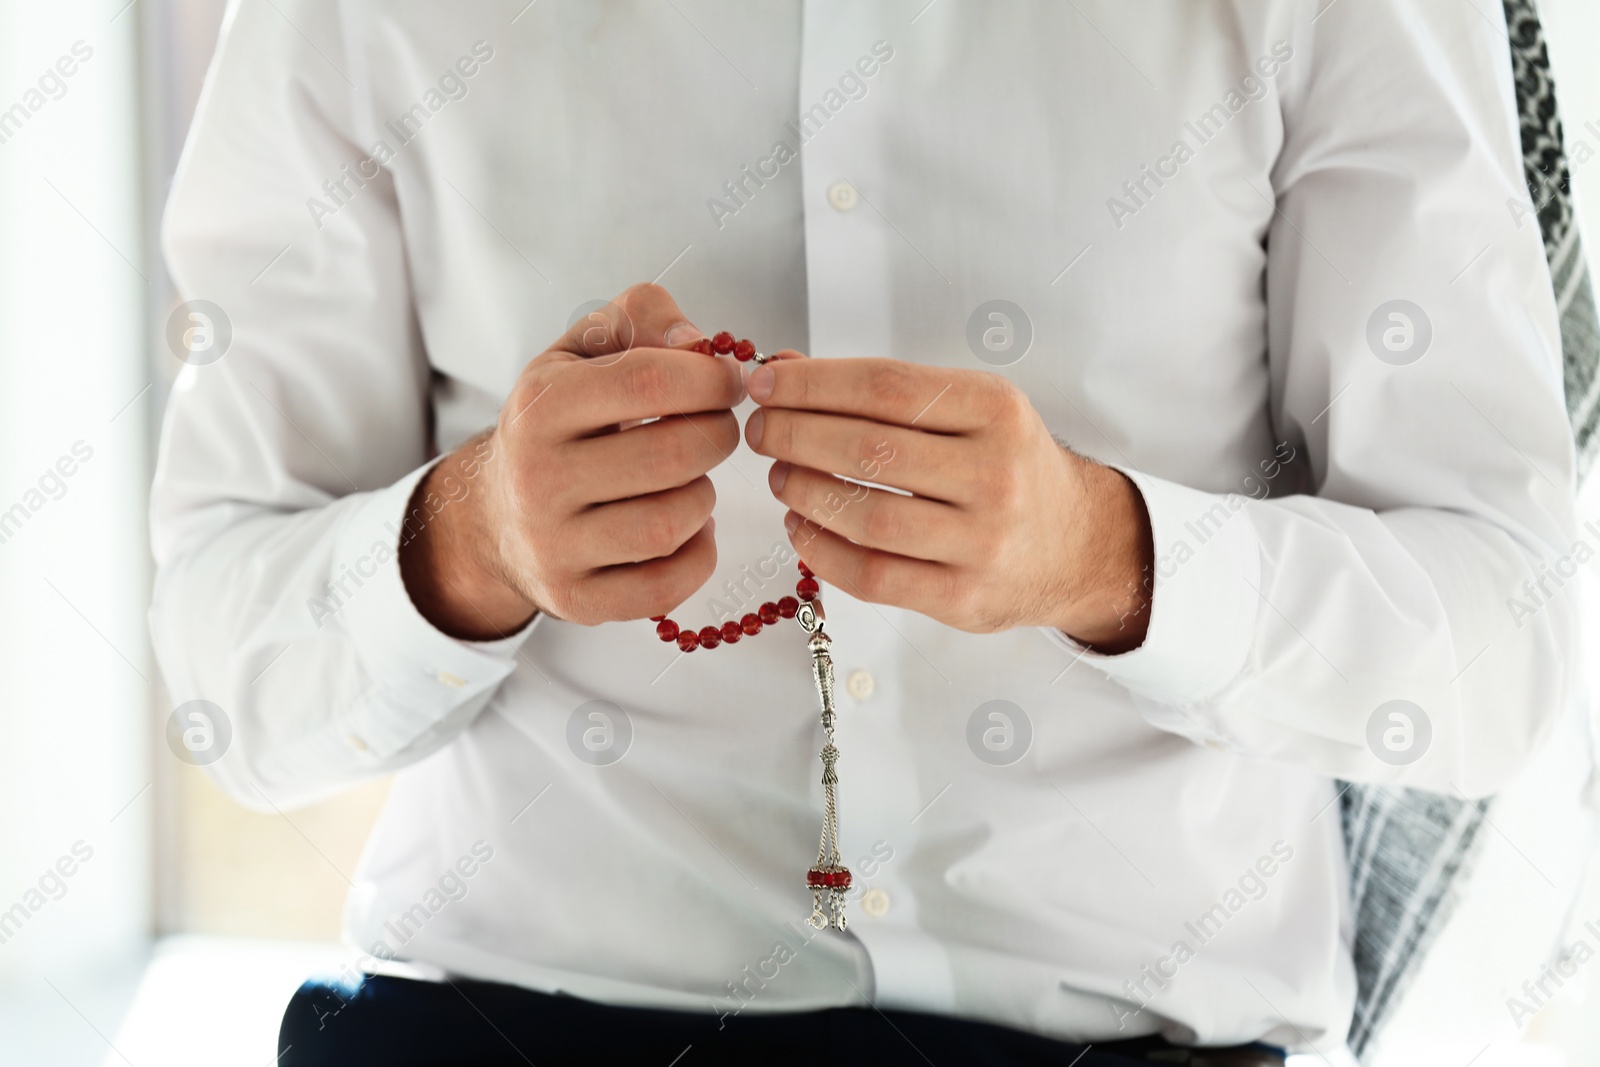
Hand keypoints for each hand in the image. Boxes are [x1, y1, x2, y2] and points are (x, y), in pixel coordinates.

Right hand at [399, 283, 744, 638]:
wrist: (494, 514)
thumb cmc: (555, 425)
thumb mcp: (578, 352)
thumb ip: (639, 317)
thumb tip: (699, 343)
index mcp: (540, 407)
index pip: (650, 380)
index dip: (710, 377)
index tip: (726, 381)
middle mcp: (537, 480)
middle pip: (671, 456)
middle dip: (716, 435)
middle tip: (715, 428)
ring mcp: (553, 548)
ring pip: (671, 524)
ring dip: (703, 496)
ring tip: (689, 479)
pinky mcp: (576, 600)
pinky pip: (666, 585)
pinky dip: (697, 553)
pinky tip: (686, 527)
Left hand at [744, 357, 1153, 650]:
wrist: (1076, 545)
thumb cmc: (1005, 467)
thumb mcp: (966, 410)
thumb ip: (879, 391)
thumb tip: (783, 371)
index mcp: (996, 409)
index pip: (885, 387)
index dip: (812, 384)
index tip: (765, 382)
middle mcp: (996, 473)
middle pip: (869, 448)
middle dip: (795, 435)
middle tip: (762, 432)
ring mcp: (983, 541)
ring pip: (866, 515)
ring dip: (804, 491)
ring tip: (781, 477)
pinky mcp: (963, 598)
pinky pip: (873, 576)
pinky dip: (822, 550)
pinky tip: (802, 527)